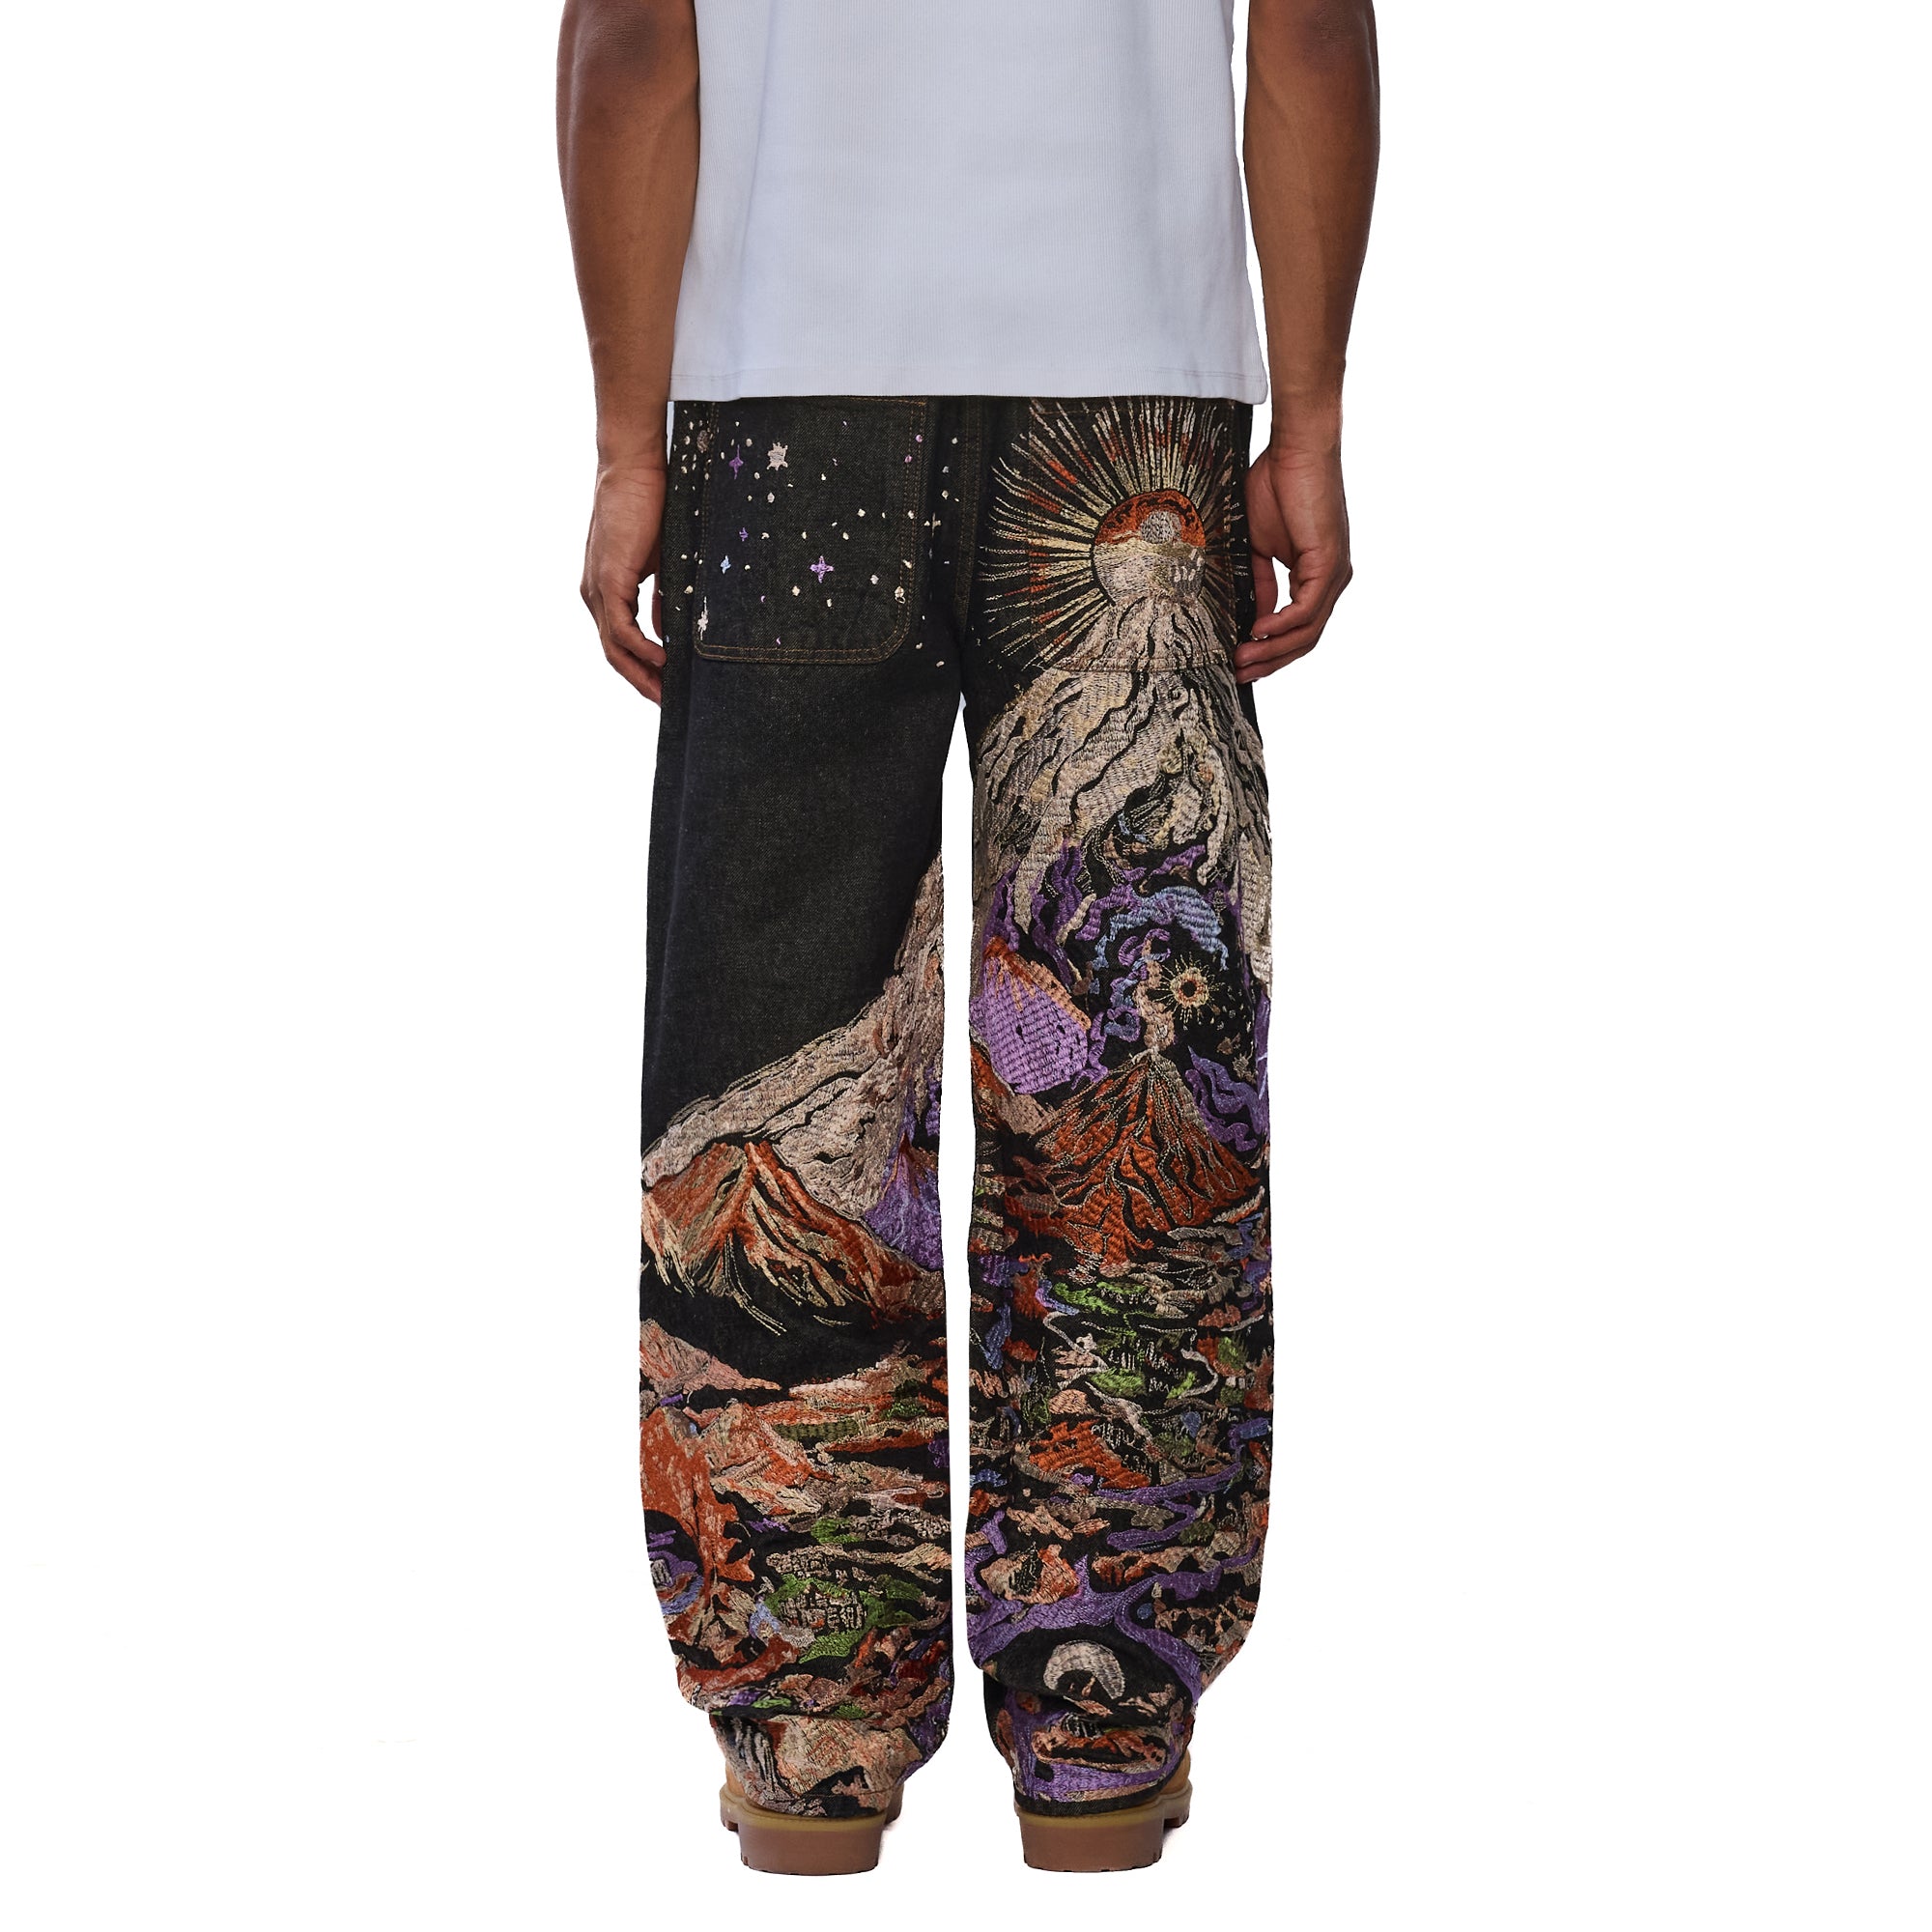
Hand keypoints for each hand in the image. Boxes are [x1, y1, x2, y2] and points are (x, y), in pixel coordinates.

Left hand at [580, 463, 667, 701]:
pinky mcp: (607, 580)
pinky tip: (662, 660)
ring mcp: (597, 589)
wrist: (635, 469)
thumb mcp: (662, 564)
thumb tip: (667, 637)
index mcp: (607, 590)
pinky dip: (641, 648)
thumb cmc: (651, 506)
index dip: (640, 669)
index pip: (619, 642)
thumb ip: (661, 601)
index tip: (665, 689)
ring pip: (613, 648)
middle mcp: (595, 595)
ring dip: (640, 674)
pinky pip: (620, 629)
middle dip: (640, 682)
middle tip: (666, 705)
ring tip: (665, 694)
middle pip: (613, 654)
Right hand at [1237, 441, 1354, 681]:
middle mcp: (1330, 581)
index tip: (1238, 665)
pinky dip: (1282, 625)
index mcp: (1315, 577)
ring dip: (1273, 651)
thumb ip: (1261, 583)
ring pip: (1308, 631)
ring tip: (1241, 662)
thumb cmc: (1276, 486)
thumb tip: (1255, 618)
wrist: (1294, 451)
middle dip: (1270, 662)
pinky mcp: (1330, 563)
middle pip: (1305, 639)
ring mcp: (1334, 574)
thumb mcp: (1258, 547)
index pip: (1297, 629)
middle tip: (1238, 676)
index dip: (1270, 652)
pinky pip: (1307, 609)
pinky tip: (1257, 632)